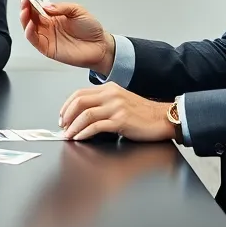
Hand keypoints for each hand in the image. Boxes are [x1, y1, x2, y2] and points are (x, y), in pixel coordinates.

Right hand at [19, 0, 115, 72]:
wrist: (100, 46)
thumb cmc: (91, 29)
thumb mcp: (78, 11)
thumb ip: (61, 7)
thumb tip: (46, 5)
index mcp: (54, 16)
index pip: (38, 6)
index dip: (31, 0)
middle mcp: (48, 26)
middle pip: (31, 16)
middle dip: (25, 7)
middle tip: (24, 0)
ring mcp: (47, 37)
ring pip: (29, 27)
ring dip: (24, 18)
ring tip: (25, 10)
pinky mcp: (47, 48)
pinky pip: (34, 40)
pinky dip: (29, 32)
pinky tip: (30, 24)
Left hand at [58, 83, 174, 141]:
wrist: (164, 118)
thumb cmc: (143, 113)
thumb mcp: (121, 101)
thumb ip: (104, 103)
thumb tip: (83, 114)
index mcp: (109, 88)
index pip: (80, 93)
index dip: (67, 105)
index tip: (62, 116)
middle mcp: (111, 95)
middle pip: (80, 102)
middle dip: (67, 115)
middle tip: (62, 126)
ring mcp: (116, 107)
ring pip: (86, 114)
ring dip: (73, 126)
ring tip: (68, 135)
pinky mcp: (121, 120)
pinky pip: (97, 126)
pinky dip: (85, 133)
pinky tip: (80, 138)